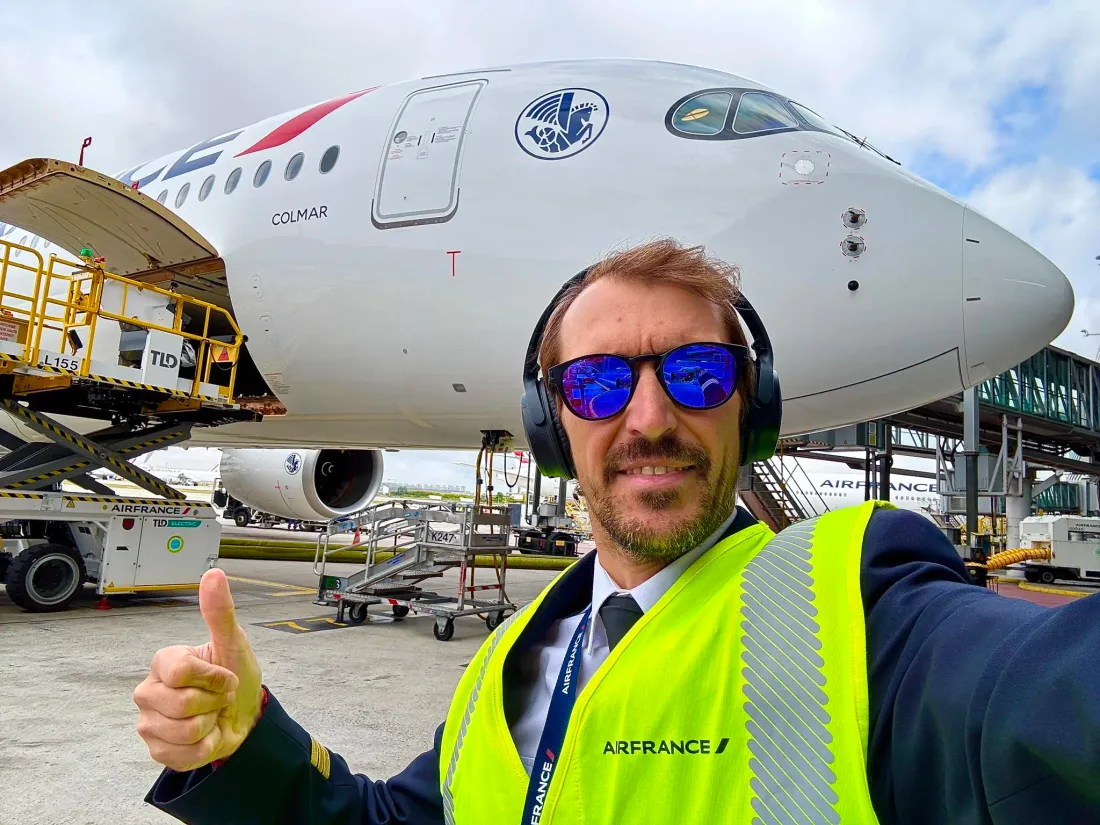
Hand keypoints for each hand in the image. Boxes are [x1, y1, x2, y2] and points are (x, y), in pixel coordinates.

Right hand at [134, 568, 264, 771]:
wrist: (244, 717)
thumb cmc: (236, 677)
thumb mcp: (234, 644)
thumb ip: (220, 612)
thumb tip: (213, 573)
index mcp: (163, 662)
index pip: (181, 671)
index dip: (214, 677)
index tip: (225, 675)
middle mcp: (147, 691)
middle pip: (183, 704)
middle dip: (215, 702)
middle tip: (219, 697)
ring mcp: (149, 723)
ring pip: (185, 731)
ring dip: (211, 725)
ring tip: (212, 715)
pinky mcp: (157, 751)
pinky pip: (186, 754)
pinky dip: (207, 747)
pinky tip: (207, 736)